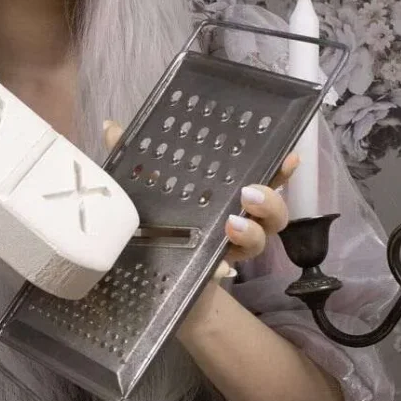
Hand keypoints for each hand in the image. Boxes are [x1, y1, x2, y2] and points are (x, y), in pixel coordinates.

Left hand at [103, 119, 298, 275]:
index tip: (290, 157)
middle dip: (271, 200)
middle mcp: (237, 221)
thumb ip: (131, 157)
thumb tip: (110, 125)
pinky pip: (233, 267)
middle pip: (274, 211)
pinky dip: (229, 261)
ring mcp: (230, 249)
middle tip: (251, 193)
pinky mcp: (216, 271)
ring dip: (253, 231)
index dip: (280, 169)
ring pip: (261, 240)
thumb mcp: (140, 187)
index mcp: (226, 196)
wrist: (143, 274)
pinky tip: (221, 262)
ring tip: (232, 225)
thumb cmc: (151, 223)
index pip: (261, 178)